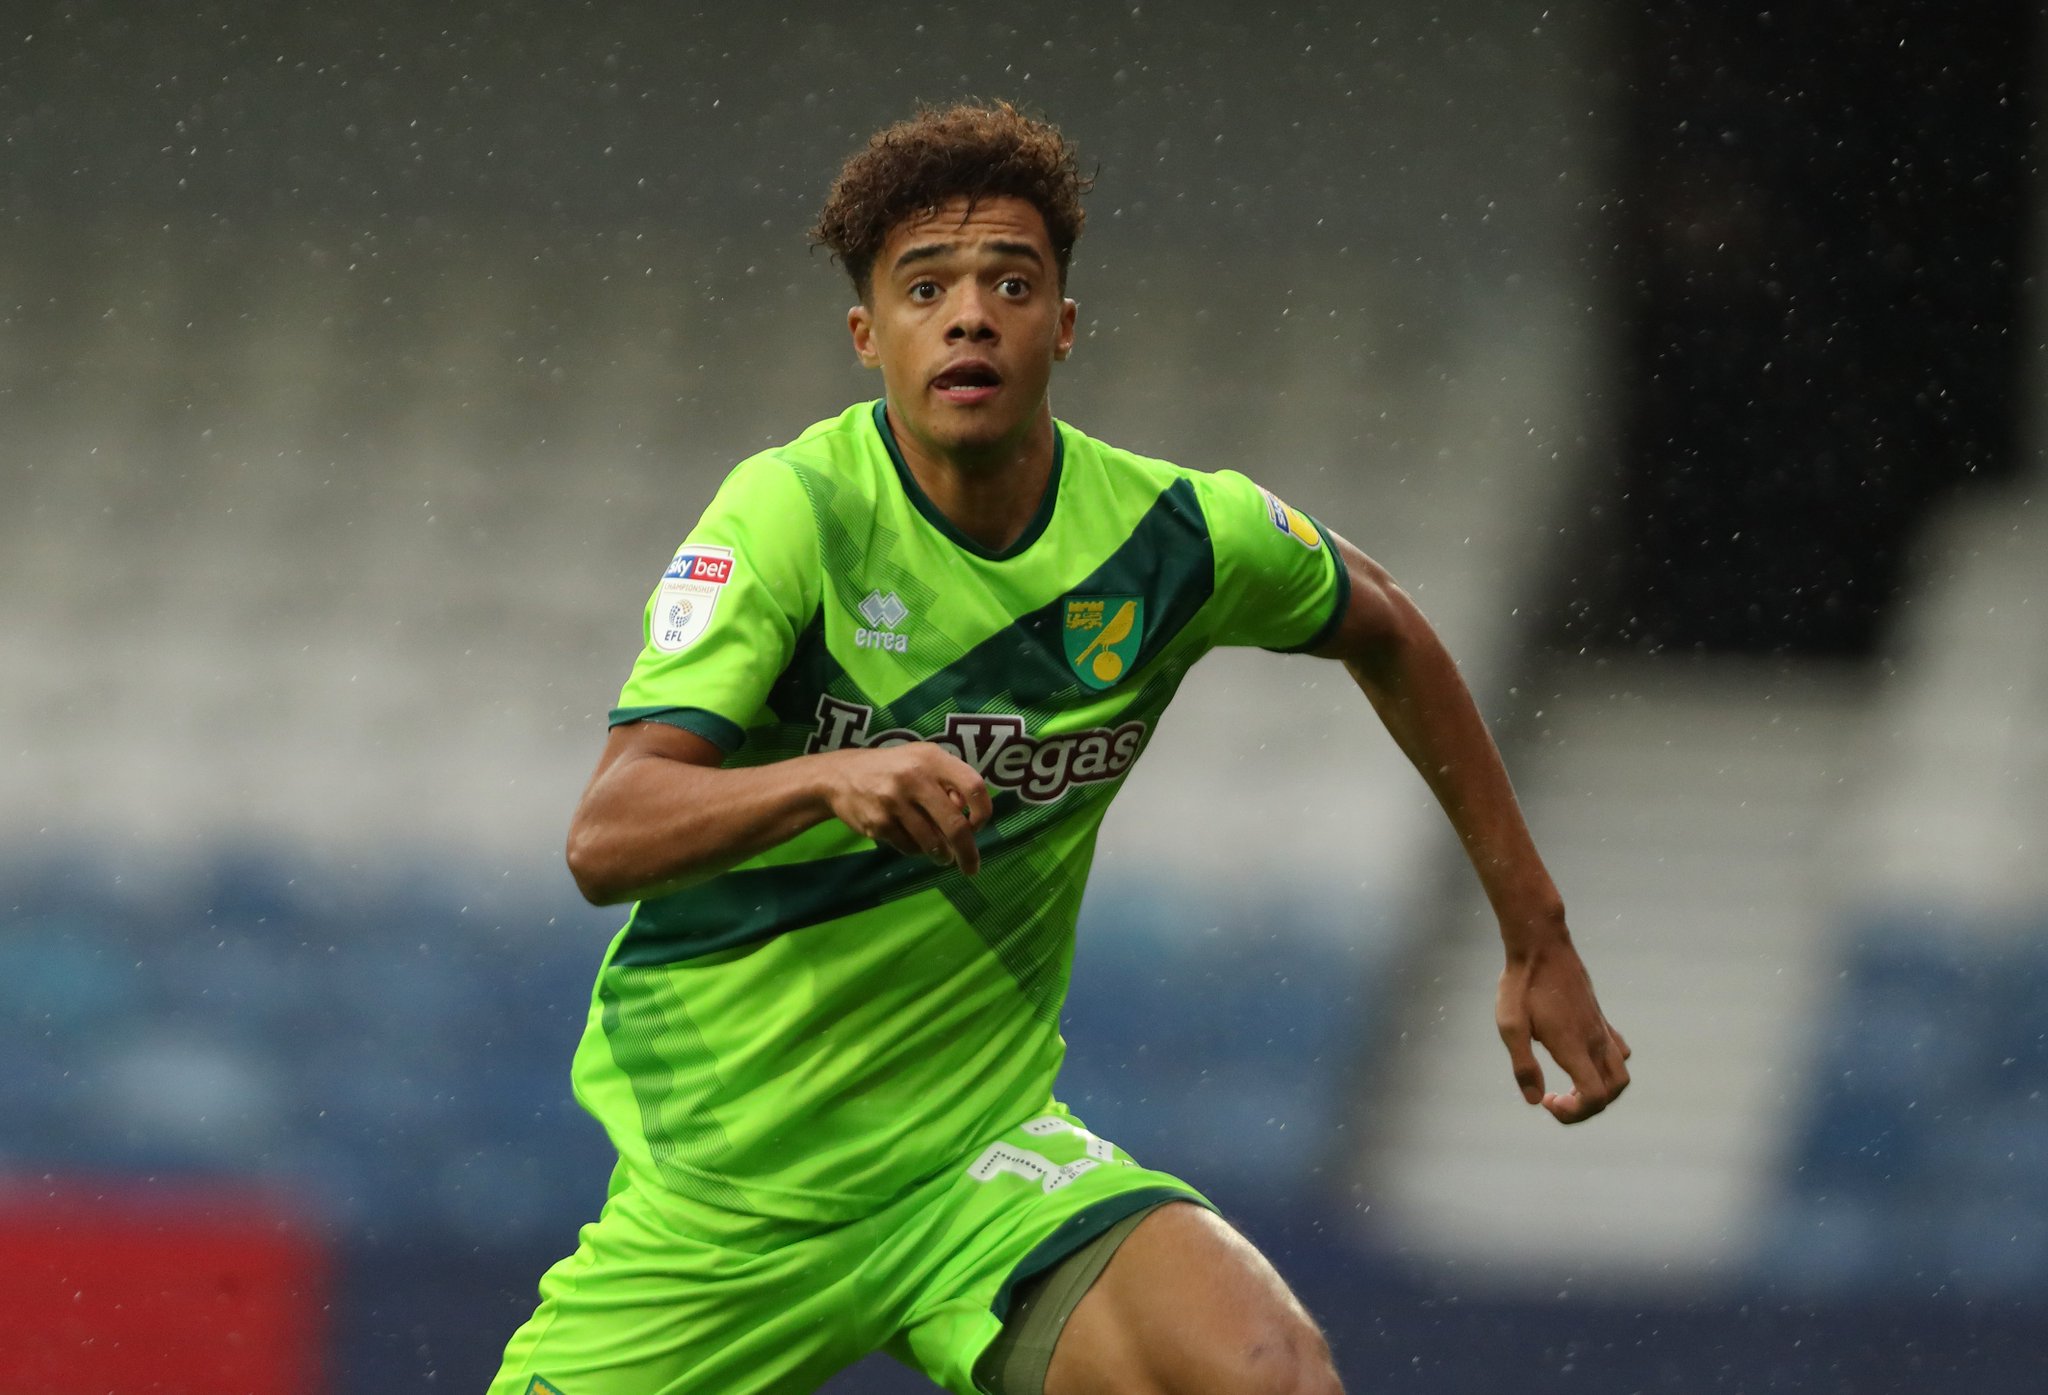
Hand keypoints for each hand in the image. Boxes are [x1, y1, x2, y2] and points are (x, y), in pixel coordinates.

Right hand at [817, 743, 994, 873]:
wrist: (840, 775)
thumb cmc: (893, 769)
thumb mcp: (922, 761)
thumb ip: (949, 783)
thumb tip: (970, 819)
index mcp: (932, 758)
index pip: (974, 786)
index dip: (983, 812)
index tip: (978, 827)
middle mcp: (915, 777)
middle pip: (955, 825)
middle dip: (967, 852)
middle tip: (971, 867)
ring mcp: (894, 800)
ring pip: (932, 842)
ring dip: (941, 855)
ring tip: (941, 856)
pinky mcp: (878, 822)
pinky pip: (909, 847)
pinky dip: (916, 850)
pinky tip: (912, 841)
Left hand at [1495, 933, 1630, 1123]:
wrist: (1540, 944)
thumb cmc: (1521, 984)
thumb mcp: (1510, 1026)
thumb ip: (1524, 1066)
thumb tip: (1534, 1100)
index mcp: (1573, 1046)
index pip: (1595, 1097)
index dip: (1575, 1112)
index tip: (1547, 1101)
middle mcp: (1594, 1040)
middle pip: (1613, 1091)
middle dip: (1587, 1107)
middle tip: (1556, 1099)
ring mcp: (1601, 1028)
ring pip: (1620, 1073)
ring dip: (1601, 1089)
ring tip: (1570, 1084)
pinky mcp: (1600, 1017)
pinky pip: (1619, 1051)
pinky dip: (1607, 1067)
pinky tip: (1580, 1058)